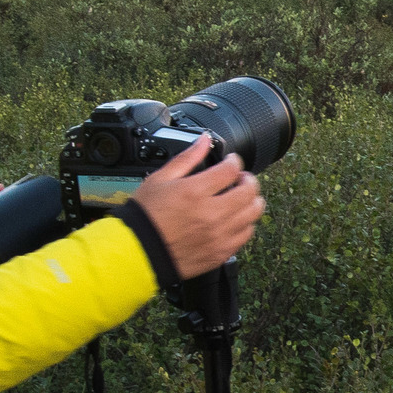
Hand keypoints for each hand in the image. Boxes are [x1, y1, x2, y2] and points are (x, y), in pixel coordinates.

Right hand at [136, 134, 261, 279]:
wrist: (139, 251)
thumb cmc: (146, 216)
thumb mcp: (160, 179)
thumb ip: (187, 158)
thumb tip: (204, 140)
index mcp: (195, 192)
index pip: (231, 169)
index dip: (234, 161)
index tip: (231, 161)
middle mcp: (211, 214)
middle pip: (249, 191)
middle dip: (248, 179)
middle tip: (240, 179)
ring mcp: (219, 235)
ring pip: (253, 213)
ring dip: (251, 200)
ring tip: (240, 198)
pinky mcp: (220, 252)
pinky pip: (246, 234)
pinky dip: (245, 223)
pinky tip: (235, 219)